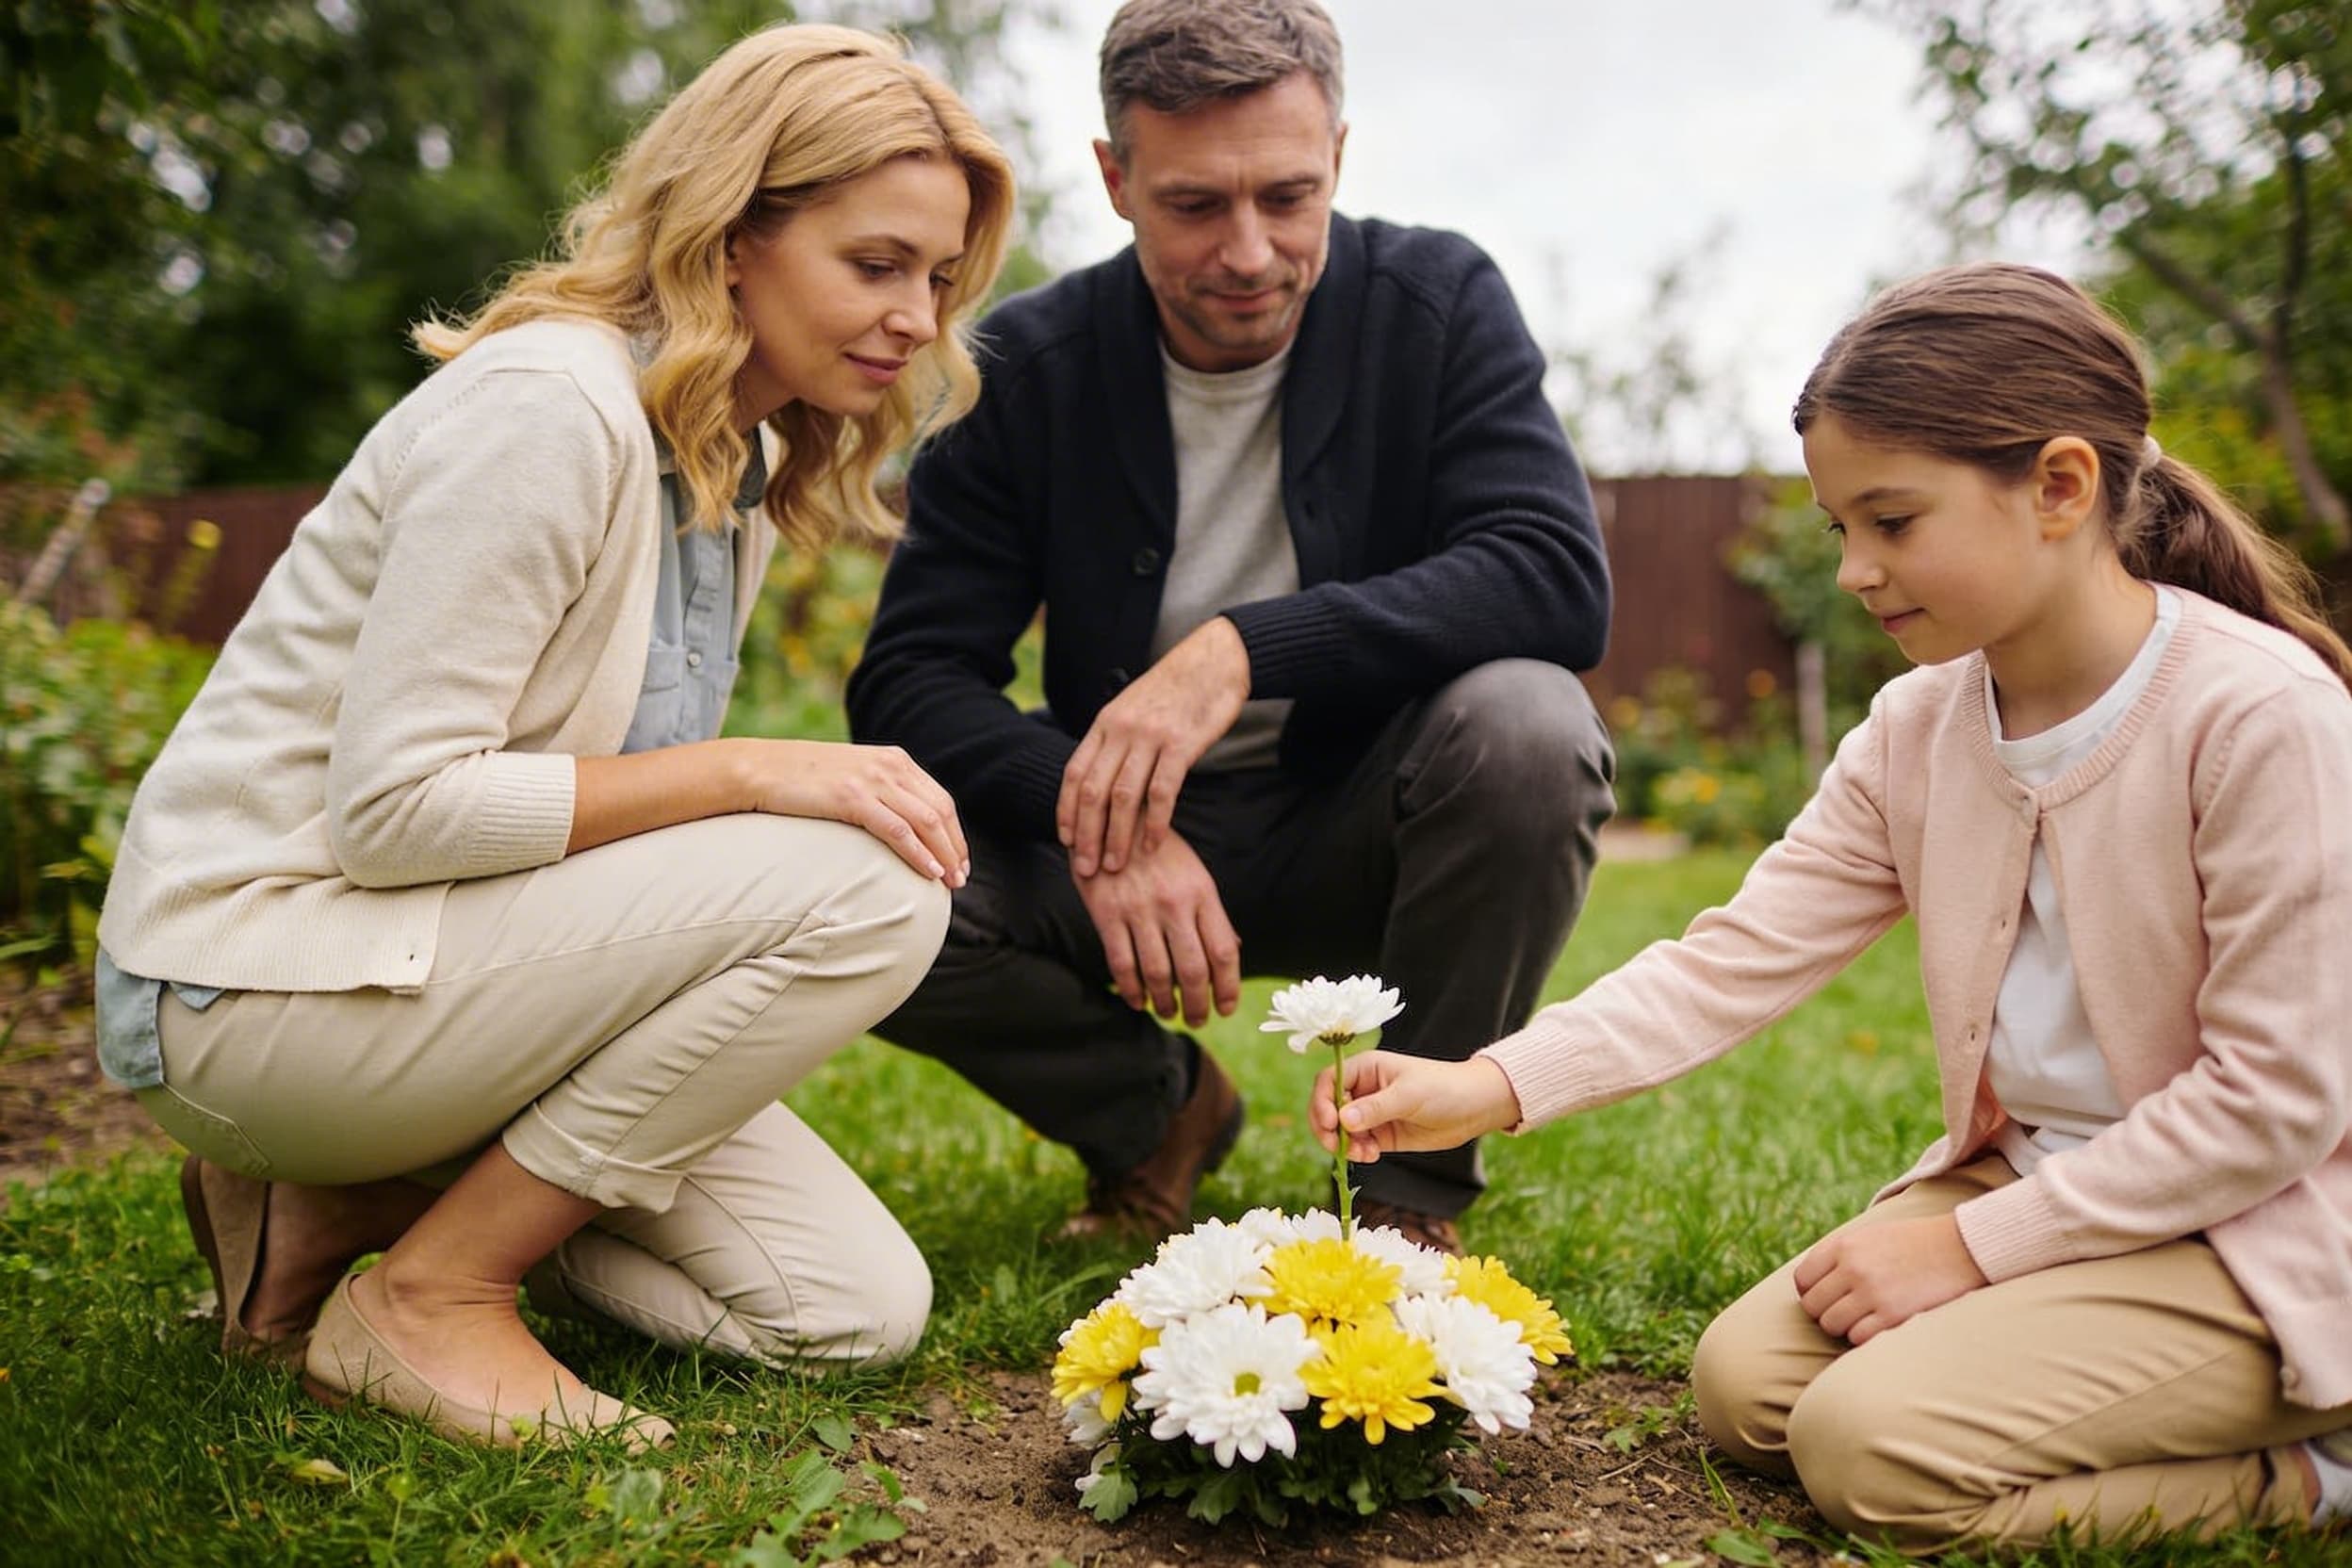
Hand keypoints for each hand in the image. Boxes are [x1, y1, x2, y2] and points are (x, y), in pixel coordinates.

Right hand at [724, 737, 968, 885]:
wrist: (759, 768)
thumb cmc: (801, 780)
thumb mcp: (851, 777)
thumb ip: (879, 792)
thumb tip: (900, 827)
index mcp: (894, 760)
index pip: (940, 799)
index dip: (954, 834)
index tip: (959, 861)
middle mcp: (890, 766)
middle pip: (940, 811)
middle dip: (955, 848)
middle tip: (960, 880)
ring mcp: (872, 780)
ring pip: (925, 822)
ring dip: (944, 855)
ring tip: (950, 883)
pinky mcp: (852, 797)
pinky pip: (898, 831)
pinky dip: (919, 854)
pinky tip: (929, 873)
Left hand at [1057, 618, 1249, 875]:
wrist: (1213, 661)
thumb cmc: (1175, 691)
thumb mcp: (1133, 708)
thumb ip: (1115, 740)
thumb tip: (1100, 779)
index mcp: (1105, 723)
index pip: (1074, 773)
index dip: (1066, 810)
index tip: (1066, 841)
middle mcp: (1121, 730)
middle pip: (1093, 791)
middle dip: (1086, 834)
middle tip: (1086, 867)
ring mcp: (1149, 737)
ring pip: (1122, 797)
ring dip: (1116, 836)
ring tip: (1114, 865)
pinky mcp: (1180, 744)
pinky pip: (1161, 792)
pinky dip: (1154, 823)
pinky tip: (1152, 845)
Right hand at [1069, 826, 1239, 1026]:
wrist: (1111, 817)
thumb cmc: (1159, 852)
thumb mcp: (1194, 873)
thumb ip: (1211, 914)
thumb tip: (1231, 951)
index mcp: (1202, 892)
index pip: (1223, 951)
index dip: (1228, 987)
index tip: (1226, 1008)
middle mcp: (1174, 903)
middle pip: (1193, 969)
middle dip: (1198, 1005)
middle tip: (1198, 1021)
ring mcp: (1138, 910)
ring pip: (1158, 973)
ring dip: (1165, 1003)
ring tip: (1169, 1014)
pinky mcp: (1107, 914)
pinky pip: (1122, 964)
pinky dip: (1131, 990)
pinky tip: (1138, 1001)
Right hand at [1311, 1051, 1523, 1161]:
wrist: (1475, 1108)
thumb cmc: (1444, 1088)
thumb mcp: (1409, 1095)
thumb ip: (1375, 1108)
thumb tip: (1342, 1120)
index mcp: (1366, 1069)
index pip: (1329, 1081)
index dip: (1321, 1102)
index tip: (1330, 1123)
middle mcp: (1364, 1089)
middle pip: (1328, 1107)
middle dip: (1326, 1128)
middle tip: (1335, 1146)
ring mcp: (1372, 1113)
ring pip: (1341, 1130)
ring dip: (1344, 1144)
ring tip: (1363, 1153)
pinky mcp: (1382, 1134)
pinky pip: (1358, 1144)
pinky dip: (1358, 1152)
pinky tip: (1372, 1155)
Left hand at [1792, 1214, 1987, 1344]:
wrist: (1962, 1247)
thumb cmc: (1915, 1244)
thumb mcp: (1871, 1236)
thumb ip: (1840, 1255)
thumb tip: (1808, 1286)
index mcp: (1844, 1245)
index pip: (1803, 1280)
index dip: (1811, 1294)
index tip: (1827, 1299)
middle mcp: (1852, 1268)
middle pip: (1813, 1306)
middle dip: (1826, 1313)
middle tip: (1847, 1313)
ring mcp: (1872, 1292)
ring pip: (1831, 1325)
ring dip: (1844, 1328)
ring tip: (1864, 1320)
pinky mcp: (1893, 1315)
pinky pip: (1857, 1338)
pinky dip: (1864, 1338)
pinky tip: (1880, 1328)